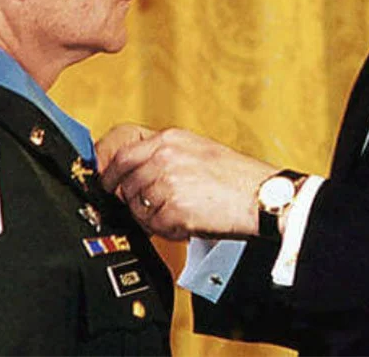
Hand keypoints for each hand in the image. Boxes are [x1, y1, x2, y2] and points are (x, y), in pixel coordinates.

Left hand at [100, 128, 277, 240]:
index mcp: (170, 139)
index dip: (109, 171)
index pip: (122, 152)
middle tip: (148, 207)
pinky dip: (168, 230)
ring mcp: (169, 182)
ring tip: (178, 214)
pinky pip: (155, 226)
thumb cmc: (236, 176)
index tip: (107, 183)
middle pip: (126, 182)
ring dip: (152, 216)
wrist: (261, 196)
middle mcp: (166, 157)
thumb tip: (134, 171)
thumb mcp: (198, 148)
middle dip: (132, 199)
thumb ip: (165, 154)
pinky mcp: (175, 208)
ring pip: (138, 206)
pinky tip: (187, 223)